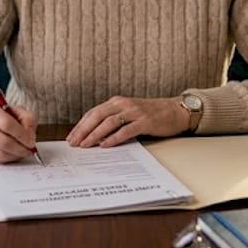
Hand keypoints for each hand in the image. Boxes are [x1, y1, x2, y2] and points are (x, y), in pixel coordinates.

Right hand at [0, 102, 38, 162]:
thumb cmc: (0, 116)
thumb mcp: (16, 111)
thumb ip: (28, 120)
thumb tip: (30, 137)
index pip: (7, 125)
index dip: (22, 136)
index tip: (31, 142)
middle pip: (3, 142)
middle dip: (20, 149)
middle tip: (30, 150)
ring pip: (0, 154)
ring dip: (15, 156)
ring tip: (22, 152)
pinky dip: (7, 159)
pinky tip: (12, 154)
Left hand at [66, 96, 187, 147]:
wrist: (175, 111)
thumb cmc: (151, 114)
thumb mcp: (129, 113)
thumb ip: (114, 121)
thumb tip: (94, 136)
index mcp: (117, 102)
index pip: (93, 112)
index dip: (81, 125)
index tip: (71, 137)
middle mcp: (124, 104)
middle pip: (97, 116)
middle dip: (83, 130)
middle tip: (73, 143)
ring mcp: (134, 112)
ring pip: (109, 122)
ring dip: (95, 135)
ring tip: (85, 145)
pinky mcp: (145, 121)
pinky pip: (125, 130)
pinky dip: (114, 138)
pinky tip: (105, 145)